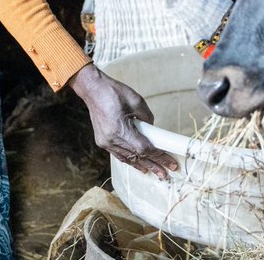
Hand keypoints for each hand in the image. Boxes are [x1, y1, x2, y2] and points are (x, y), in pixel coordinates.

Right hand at [68, 63, 178, 178]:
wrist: (93, 90)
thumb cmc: (114, 92)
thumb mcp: (137, 101)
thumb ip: (148, 119)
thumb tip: (153, 131)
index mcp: (120, 129)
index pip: (144, 149)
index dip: (158, 157)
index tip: (170, 162)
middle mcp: (112, 140)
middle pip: (137, 157)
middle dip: (153, 166)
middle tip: (166, 174)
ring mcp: (106, 142)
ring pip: (128, 159)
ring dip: (143, 165)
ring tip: (156, 172)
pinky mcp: (103, 141)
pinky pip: (120, 155)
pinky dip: (131, 160)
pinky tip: (139, 165)